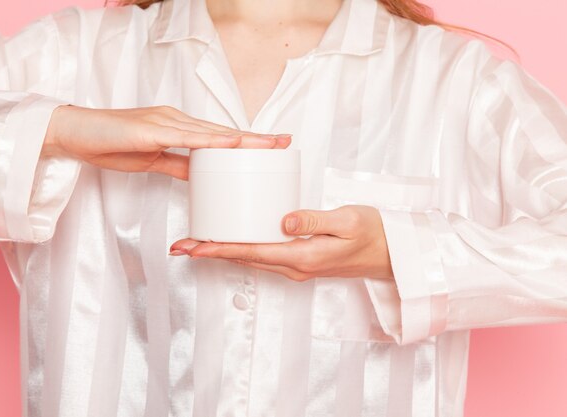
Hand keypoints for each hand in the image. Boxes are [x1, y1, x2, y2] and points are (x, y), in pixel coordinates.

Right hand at [41, 104, 290, 179]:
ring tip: (269, 144)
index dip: (245, 141)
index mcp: (177, 128)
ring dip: (242, 139)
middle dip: (255, 138)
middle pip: (222, 131)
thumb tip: (199, 177)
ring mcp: (165, 123)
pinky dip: (211, 141)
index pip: (217, 136)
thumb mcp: (151, 159)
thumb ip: (176, 166)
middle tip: (284, 142)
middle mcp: (176, 121)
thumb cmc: (110, 144)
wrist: (75, 133)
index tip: (269, 146)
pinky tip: (232, 142)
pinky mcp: (151, 131)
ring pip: (211, 132)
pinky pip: (187, 137)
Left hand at [169, 205, 393, 281]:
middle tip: (182, 246)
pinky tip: (235, 239)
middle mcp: (295, 266)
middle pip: (245, 258)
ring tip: (199, 243)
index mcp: (303, 256)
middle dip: (212, 252)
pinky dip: (244, 249)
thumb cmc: (373, 234)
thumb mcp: (348, 220)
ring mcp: (297, 266)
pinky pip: (265, 255)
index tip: (194, 246)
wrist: (392, 254)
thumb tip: (284, 221)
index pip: (252, 252)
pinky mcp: (301, 260)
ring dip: (224, 252)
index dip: (220, 249)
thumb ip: (315, 220)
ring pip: (252, 259)